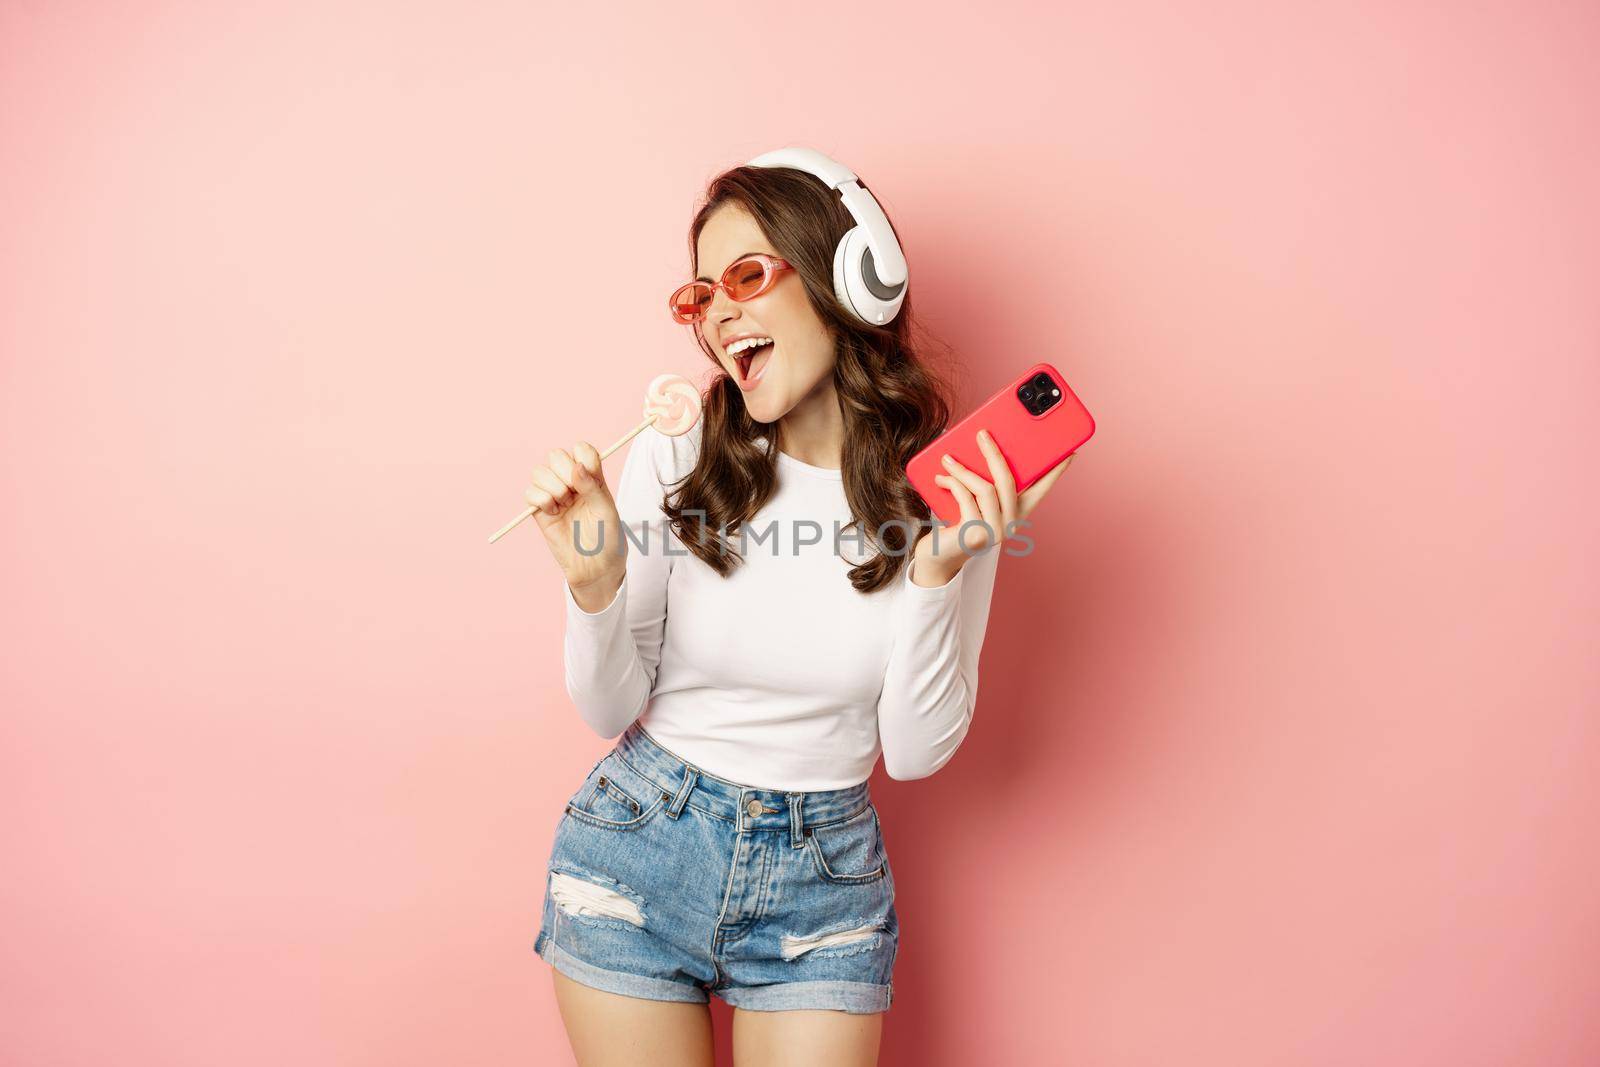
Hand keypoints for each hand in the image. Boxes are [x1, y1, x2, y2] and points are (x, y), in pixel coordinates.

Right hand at [525, 442, 627, 600]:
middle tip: (574, 491)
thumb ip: (593, 486)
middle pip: (556, 455)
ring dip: (552, 485)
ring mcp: (555, 497)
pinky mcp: (540, 512)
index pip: (582, 451)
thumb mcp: (607, 510)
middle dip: (564, 470)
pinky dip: (540, 498)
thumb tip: (577, 466)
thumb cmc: (608, 540)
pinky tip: (553, 511)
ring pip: (540, 472)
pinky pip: (530, 493)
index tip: (590, 475)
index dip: (582, 456)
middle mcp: (572, 484)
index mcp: (592, 479)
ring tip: (564, 504)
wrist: (596, 568)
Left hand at [910, 428, 1076, 586]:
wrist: (939, 555)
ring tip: (947, 458)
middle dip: (994, 453)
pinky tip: (941, 478)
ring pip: (985, 488)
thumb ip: (984, 483)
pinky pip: (966, 498)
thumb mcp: (975, 502)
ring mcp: (995, 531)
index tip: (1069, 454)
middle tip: (982, 434)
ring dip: (963, 470)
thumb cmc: (958, 522)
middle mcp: (1010, 524)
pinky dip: (952, 484)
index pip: (1041, 489)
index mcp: (1016, 513)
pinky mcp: (976, 534)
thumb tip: (980, 448)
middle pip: (1009, 480)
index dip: (1055, 472)